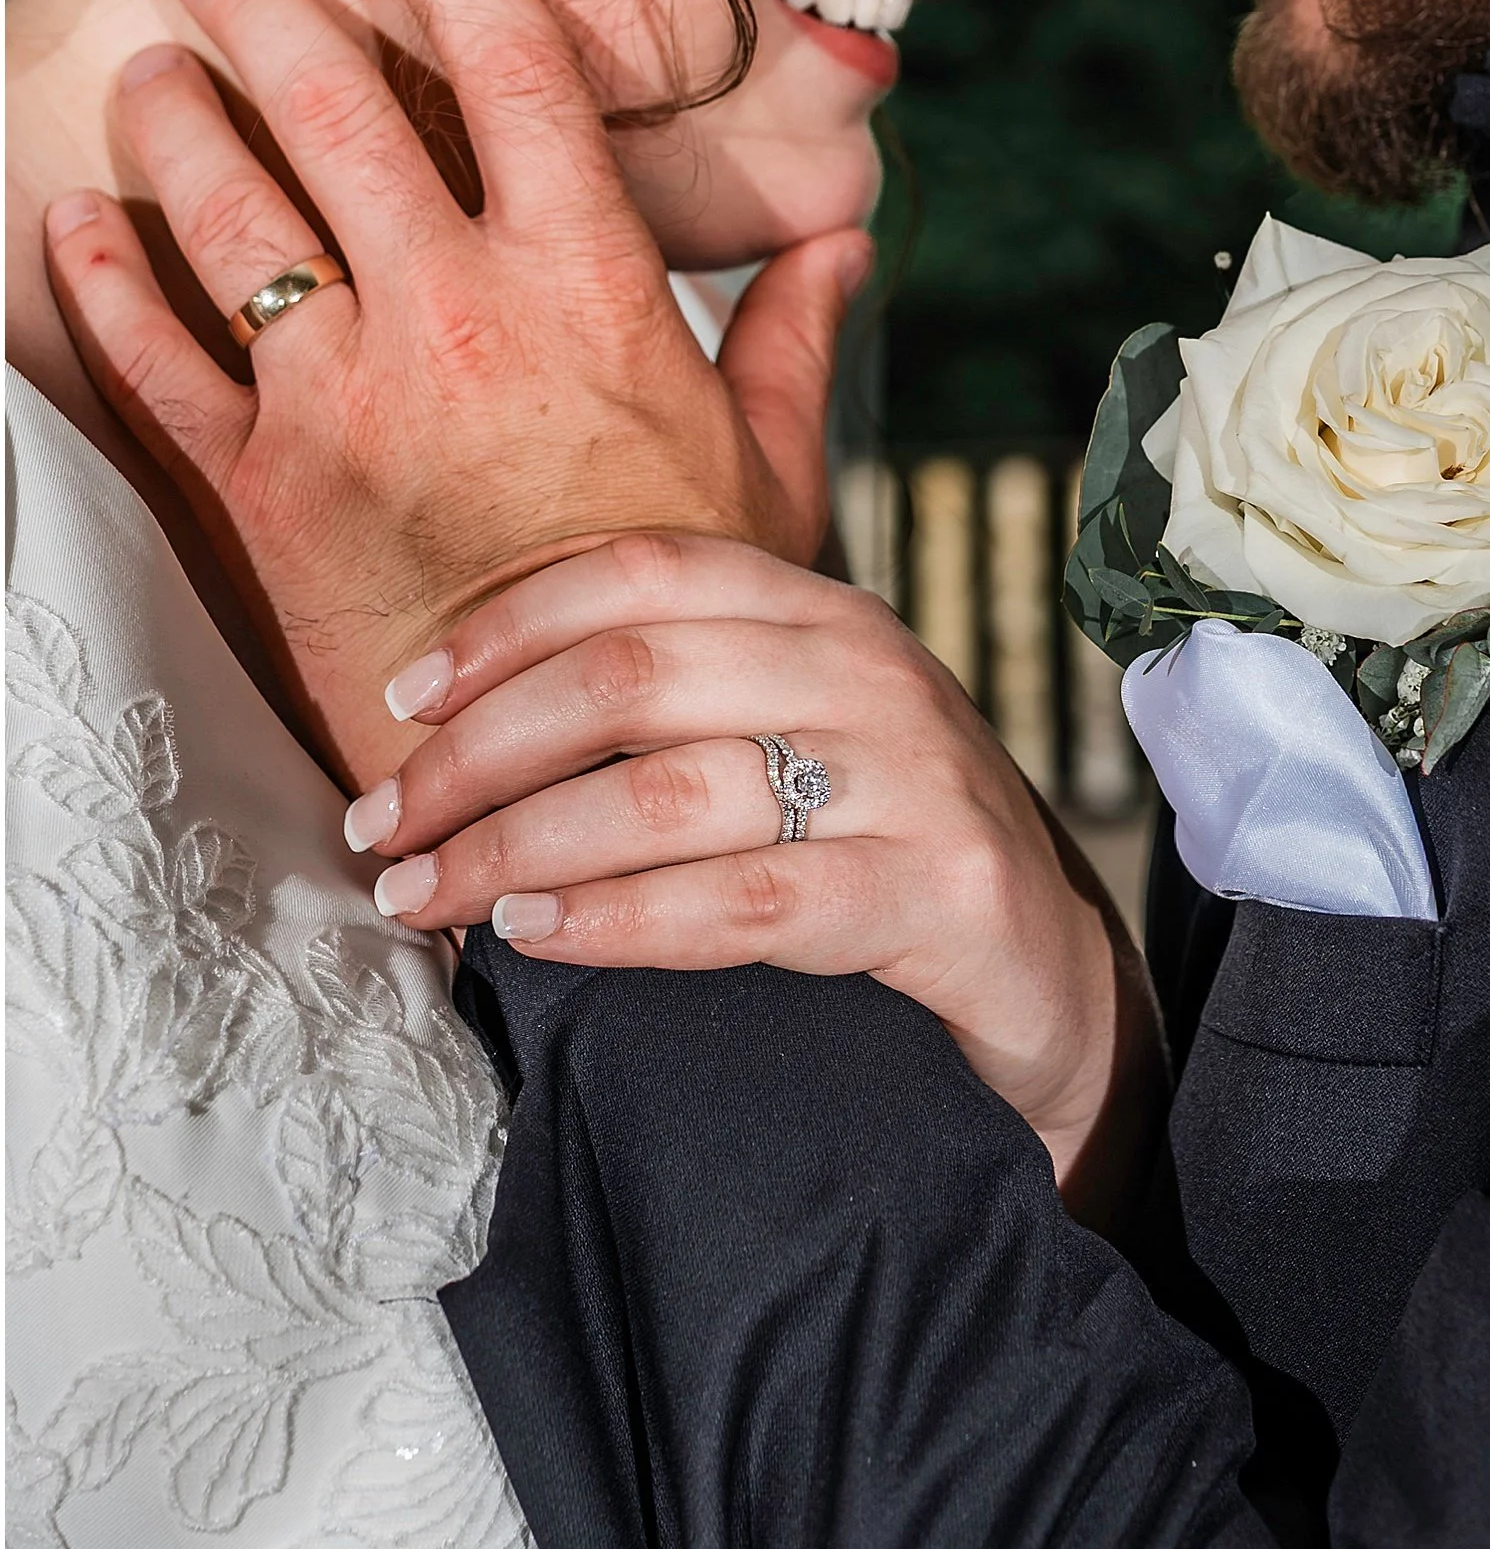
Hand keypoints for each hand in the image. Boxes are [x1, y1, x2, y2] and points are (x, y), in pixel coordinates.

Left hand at [45, 0, 869, 782]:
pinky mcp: (262, 489)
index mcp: (586, 283)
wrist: (580, 768)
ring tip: (151, 64)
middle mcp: (457, 316)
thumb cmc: (684, 608)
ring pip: (234, 216)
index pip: (510, 67)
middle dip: (265, 6)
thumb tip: (842, 239)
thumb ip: (789, 333)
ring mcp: (347, 400)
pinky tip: (73, 222)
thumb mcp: (763, 463)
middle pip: (338, 111)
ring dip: (179, 119)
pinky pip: (158, 360)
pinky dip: (104, 282)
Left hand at [343, 531, 1167, 1209]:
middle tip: (384, 828)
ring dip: (516, 847)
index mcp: (823, 612)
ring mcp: (912, 778)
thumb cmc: (878, 849)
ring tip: (427, 895)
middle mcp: (869, 671)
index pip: (642, 573)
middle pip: (628, 677)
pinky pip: (743, 902)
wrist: (1047, 974)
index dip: (505, 627)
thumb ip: (678, 700)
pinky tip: (539, 939)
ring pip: (667, 790)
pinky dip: (620, 920)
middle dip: (476, 756)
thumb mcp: (795, 735)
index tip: (399, 703)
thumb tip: (463, 720)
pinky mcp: (938, 891)